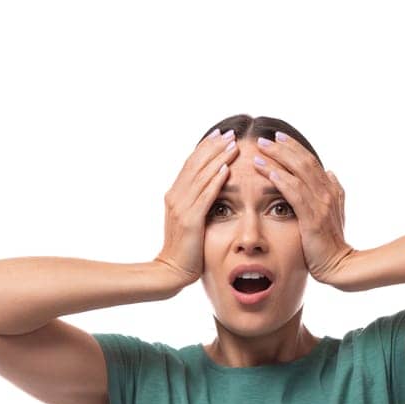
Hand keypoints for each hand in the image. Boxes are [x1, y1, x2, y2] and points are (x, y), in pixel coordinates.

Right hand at [153, 129, 235, 288]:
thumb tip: (208, 189)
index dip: (206, 147)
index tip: (221, 134)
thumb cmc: (184, 250)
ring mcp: (182, 208)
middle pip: (196, 164)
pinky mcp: (191, 221)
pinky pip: (205, 196)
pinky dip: (215, 181)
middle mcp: (176, 197)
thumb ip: (195, 204)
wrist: (170, 271)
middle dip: (214, 147)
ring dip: (218, 158)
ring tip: (233, 145)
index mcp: (175, 195)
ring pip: (201, 176)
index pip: (191, 164)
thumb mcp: (188, 221)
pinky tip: (226, 170)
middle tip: (231, 132)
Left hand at [253, 133, 355, 286]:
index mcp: (330, 190)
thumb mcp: (335, 213)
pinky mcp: (312, 218)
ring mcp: (321, 205)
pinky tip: (268, 172)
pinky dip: (281, 180)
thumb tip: (330, 173)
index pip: (310, 161)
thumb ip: (334, 192)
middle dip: (282, 148)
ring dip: (277, 160)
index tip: (278, 137)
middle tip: (263, 139)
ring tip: (259, 151)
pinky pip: (295, 194)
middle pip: (303, 162)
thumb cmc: (332, 243)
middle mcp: (327, 193)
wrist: (340, 265)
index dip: (294, 148)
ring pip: (298, 173)